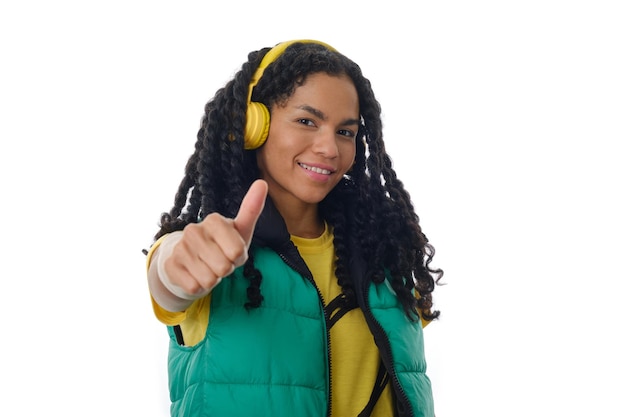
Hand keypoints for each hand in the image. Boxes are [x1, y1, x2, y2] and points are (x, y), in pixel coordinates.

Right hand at [160, 180, 267, 300]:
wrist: (193, 260)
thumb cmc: (223, 244)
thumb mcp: (241, 229)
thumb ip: (252, 208)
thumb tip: (262, 182)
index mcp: (214, 220)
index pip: (238, 251)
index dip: (239, 258)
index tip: (233, 252)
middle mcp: (194, 230)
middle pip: (224, 267)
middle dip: (226, 270)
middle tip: (220, 261)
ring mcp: (180, 247)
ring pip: (209, 279)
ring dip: (213, 279)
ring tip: (209, 268)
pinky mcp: (170, 265)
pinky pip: (194, 286)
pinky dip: (199, 286)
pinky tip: (196, 275)